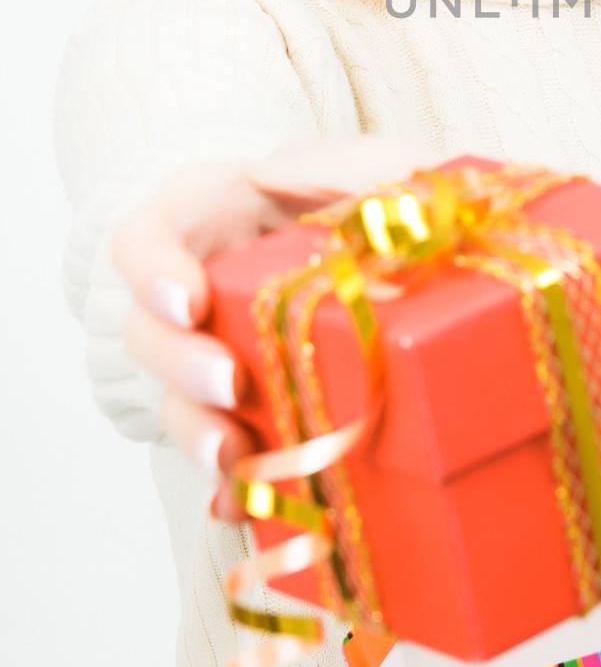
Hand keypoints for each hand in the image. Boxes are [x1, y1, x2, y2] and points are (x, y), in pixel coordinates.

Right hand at [112, 134, 425, 521]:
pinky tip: (244, 501)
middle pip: (148, 333)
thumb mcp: (363, 166)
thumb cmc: (359, 196)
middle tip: (231, 384)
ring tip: (234, 457)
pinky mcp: (249, 411)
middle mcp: (196, 291)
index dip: (153, 272)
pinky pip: (225, 457)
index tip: (190, 300)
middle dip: (182, 364)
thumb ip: (347, 165)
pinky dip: (233, 485)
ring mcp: (214, 354)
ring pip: (174, 402)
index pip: (144, 240)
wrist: (391, 254)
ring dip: (198, 433)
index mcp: (208, 221)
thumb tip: (312, 182)